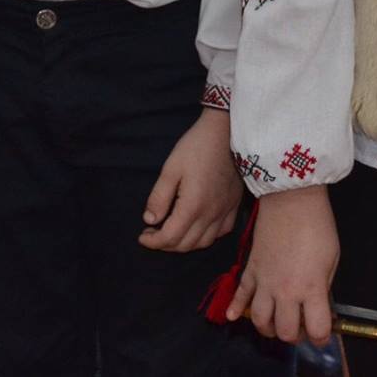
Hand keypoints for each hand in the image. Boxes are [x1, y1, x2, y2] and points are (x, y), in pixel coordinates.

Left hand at [139, 109, 241, 252]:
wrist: (226, 131)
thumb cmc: (195, 147)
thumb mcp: (170, 169)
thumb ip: (159, 198)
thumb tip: (150, 220)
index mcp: (193, 206)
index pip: (170, 237)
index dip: (153, 242)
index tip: (142, 236)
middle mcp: (211, 214)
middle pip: (186, 244)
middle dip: (166, 244)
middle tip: (153, 233)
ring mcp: (225, 211)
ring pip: (204, 242)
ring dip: (185, 243)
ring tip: (172, 231)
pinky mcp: (234, 205)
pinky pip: (221, 232)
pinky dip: (206, 236)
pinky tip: (197, 226)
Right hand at [229, 186, 337, 344]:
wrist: (292, 199)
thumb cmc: (317, 225)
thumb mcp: (332, 259)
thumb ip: (323, 286)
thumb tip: (318, 303)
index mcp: (311, 288)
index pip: (316, 330)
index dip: (322, 337)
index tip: (323, 333)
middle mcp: (286, 291)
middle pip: (285, 331)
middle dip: (294, 335)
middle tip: (300, 326)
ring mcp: (265, 281)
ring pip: (260, 320)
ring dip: (268, 328)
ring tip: (276, 323)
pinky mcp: (251, 269)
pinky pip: (239, 294)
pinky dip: (234, 307)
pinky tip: (233, 315)